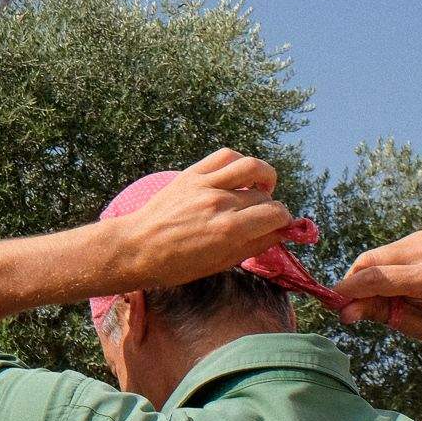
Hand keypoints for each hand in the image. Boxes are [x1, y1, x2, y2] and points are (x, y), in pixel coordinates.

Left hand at [106, 149, 294, 290]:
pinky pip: (224, 156)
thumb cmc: (178, 264)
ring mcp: (205, 184)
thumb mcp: (221, 263)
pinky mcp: (191, 174)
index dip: (284, 221)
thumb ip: (255, 245)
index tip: (280, 226)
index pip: (276, 214)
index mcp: (229, 229)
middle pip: (264, 194)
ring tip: (261, 187)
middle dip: (271, 206)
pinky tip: (239, 175)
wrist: (137, 247)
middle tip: (264, 216)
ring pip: (250, 166)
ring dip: (264, 175)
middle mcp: (220, 202)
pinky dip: (239, 162)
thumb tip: (282, 232)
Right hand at [330, 231, 421, 351]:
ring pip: (375, 256)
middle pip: (370, 262)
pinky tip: (388, 286)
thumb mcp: (411, 325)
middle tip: (344, 305)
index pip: (375, 279)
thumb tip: (342, 311)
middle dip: (353, 282)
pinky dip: (378, 268)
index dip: (348, 289)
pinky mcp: (421, 236)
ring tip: (373, 299)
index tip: (329, 303)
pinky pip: (386, 252)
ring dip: (365, 276)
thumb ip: (375, 312)